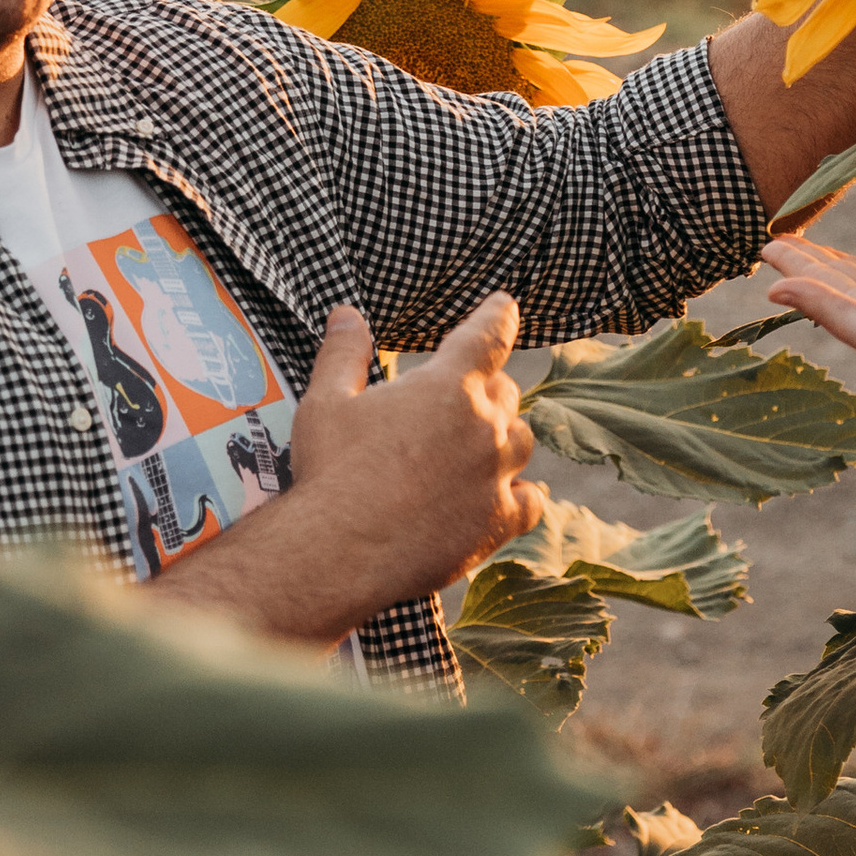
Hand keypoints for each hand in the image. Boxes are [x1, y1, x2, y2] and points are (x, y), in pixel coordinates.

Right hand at [150, 296, 540, 648]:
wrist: (340, 550)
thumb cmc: (329, 471)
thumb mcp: (325, 402)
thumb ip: (343, 353)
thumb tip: (347, 314)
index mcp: (447, 386)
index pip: (488, 335)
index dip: (498, 315)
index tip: (506, 305)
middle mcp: (484, 426)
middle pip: (504, 393)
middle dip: (485, 390)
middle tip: (458, 402)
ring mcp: (496, 476)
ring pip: (522, 442)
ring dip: (503, 439)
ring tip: (477, 448)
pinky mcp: (498, 523)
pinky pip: (530, 500)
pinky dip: (520, 494)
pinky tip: (503, 497)